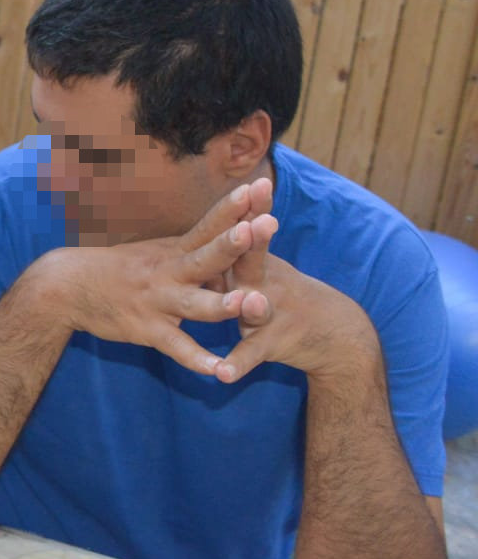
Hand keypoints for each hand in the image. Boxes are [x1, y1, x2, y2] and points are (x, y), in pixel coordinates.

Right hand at [39, 182, 264, 374]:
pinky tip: (221, 372)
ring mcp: (157, 301)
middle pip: (206, 257)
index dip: (232, 206)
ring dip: (222, 303)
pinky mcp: (147, 330)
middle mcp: (167, 272)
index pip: (207, 224)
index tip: (259, 186)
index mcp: (172, 250)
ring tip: (250, 302)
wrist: (66, 286)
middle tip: (262, 226)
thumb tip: (227, 241)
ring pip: (195, 304)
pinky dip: (198, 360)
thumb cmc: (118, 267)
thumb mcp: (154, 251)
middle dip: (234, 244)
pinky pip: (177, 348)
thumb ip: (191, 251)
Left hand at [216, 195, 376, 382]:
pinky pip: (250, 356)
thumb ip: (243, 243)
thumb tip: (221, 208)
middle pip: (255, 261)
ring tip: (252, 302)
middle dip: (255, 242)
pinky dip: (236, 365)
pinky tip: (223, 375)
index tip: (256, 182)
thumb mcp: (266, 265)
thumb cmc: (286, 292)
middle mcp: (264, 284)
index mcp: (257, 263)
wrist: (337, 335)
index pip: (252, 230)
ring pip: (256, 310)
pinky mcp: (268, 346)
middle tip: (255, 224)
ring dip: (250, 306)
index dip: (253, 207)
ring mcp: (268, 315)